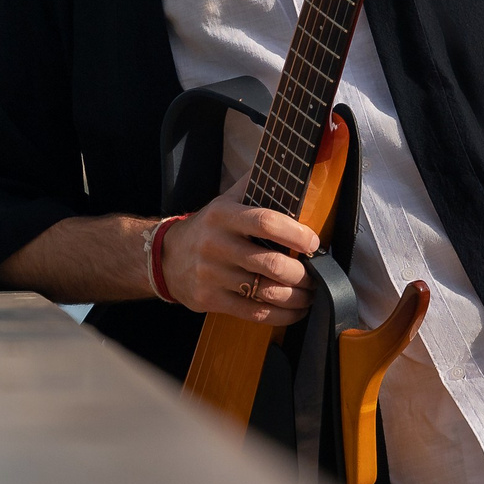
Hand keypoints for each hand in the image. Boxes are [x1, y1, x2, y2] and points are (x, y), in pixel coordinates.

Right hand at [160, 188, 319, 325]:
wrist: (166, 258)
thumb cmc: (208, 228)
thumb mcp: (225, 200)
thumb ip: (254, 185)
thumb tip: (289, 168)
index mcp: (223, 215)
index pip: (265, 222)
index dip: (295, 234)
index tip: (314, 243)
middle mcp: (215, 244)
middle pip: (271, 264)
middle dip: (303, 274)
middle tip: (317, 275)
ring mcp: (211, 274)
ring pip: (266, 292)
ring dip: (297, 296)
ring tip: (310, 293)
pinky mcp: (209, 299)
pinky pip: (254, 312)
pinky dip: (282, 315)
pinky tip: (294, 311)